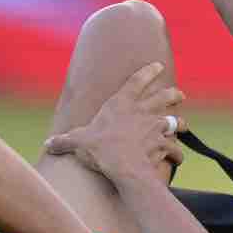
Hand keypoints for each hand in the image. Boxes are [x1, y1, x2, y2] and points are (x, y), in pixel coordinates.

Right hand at [43, 62, 186, 179]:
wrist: (123, 166)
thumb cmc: (100, 149)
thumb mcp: (78, 142)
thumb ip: (65, 141)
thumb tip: (48, 144)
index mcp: (121, 104)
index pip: (137, 81)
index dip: (148, 72)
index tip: (158, 66)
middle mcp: (143, 112)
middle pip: (164, 97)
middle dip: (173, 94)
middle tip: (180, 94)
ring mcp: (156, 127)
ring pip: (176, 120)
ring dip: (180, 123)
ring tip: (184, 126)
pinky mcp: (163, 144)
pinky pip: (174, 149)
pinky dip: (177, 154)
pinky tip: (178, 158)